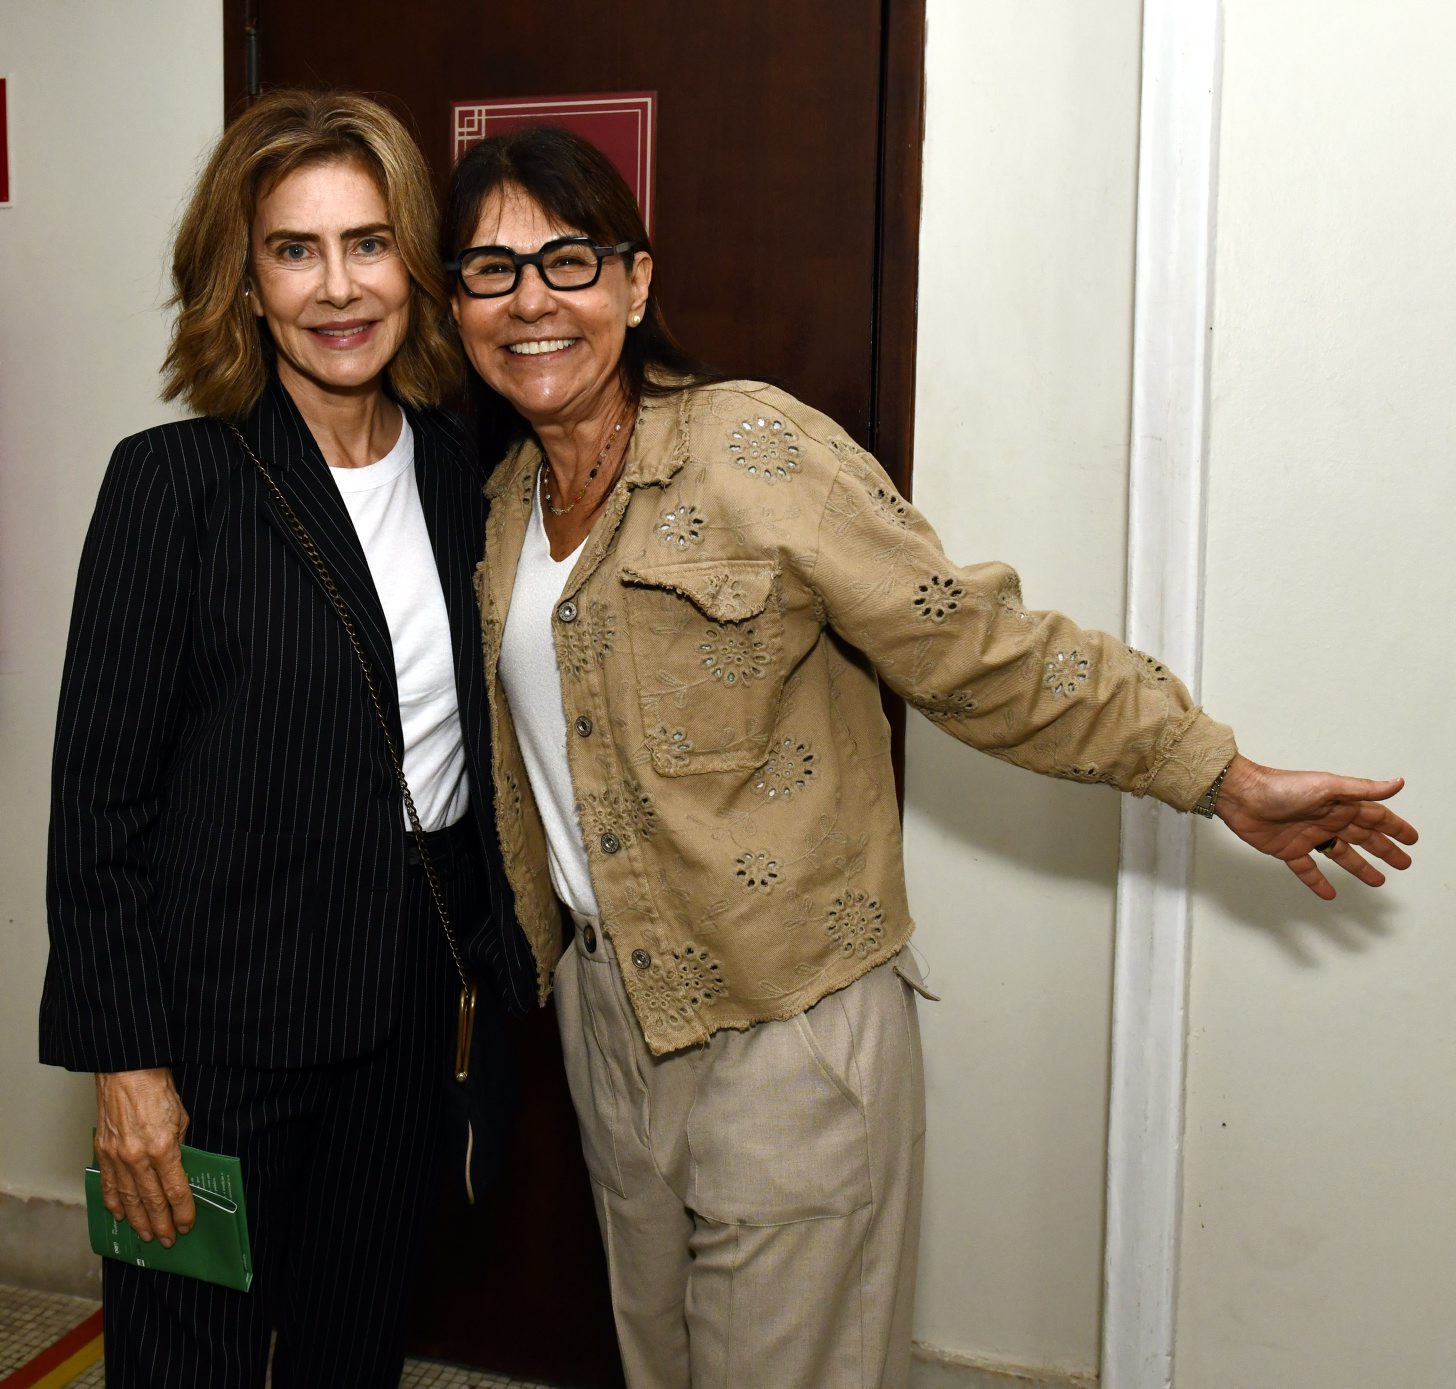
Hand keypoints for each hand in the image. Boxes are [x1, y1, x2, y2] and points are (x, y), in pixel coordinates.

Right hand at [94, 1068, 194, 1246]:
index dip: (183, 1211)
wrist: (126, 1069)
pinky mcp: (102, 1151)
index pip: (175, 1190)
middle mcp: (137, 1157)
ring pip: (127, 1198)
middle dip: (162, 1223)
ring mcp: (116, 1156)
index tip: (188, 1224)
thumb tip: (178, 1168)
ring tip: (147, 1236)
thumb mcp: (181, 1117)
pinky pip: (107, 1184)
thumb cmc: (157, 1087)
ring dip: (138, 1220)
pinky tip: (120, 1215)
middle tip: (169, 1241)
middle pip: (151, 1200)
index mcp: (162, 1147)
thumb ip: (179, 1145)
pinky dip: (112, 1202)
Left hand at [1213, 754, 1416, 899]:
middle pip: (1363, 837)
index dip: (1395, 828)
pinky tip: (1329, 894)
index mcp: (1339, 805)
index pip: (1375, 817)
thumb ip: (1362, 789)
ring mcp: (1307, 836)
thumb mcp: (1327, 786)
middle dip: (1384, 849)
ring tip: (1377, 881)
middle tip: (1403, 863)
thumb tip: (1398, 783)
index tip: (1412, 839)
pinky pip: (1306, 869)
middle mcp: (1326, 819)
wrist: (1241, 797)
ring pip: (1340, 854)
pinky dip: (1317, 882)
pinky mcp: (1287, 850)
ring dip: (1359, 867)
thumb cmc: (1281, 787)